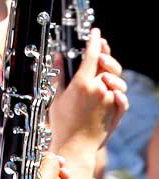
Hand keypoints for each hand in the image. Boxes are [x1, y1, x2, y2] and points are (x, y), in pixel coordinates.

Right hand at [50, 28, 127, 151]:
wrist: (75, 145)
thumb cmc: (62, 124)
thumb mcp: (56, 96)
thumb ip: (61, 74)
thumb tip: (60, 57)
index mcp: (82, 83)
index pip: (91, 55)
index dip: (94, 41)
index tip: (95, 33)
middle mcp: (99, 89)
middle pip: (107, 64)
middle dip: (105, 55)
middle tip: (100, 51)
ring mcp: (110, 99)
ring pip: (116, 79)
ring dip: (111, 73)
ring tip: (103, 74)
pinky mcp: (117, 109)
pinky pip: (122, 95)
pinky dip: (117, 90)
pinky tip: (110, 90)